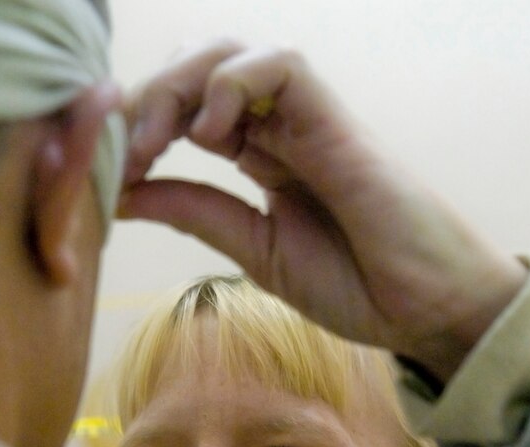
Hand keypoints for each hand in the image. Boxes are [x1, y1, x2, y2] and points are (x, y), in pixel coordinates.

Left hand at [120, 42, 527, 380]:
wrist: (427, 311)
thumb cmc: (355, 283)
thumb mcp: (252, 249)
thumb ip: (195, 212)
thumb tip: (121, 193)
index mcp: (257, 155)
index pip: (183, 109)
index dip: (135, 125)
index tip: (101, 168)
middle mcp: (277, 127)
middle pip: (197, 68)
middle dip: (147, 100)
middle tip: (123, 153)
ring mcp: (307, 120)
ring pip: (231, 52)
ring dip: (179, 87)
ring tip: (159, 145)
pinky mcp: (336, 122)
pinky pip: (281, 66)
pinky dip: (233, 85)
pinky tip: (212, 136)